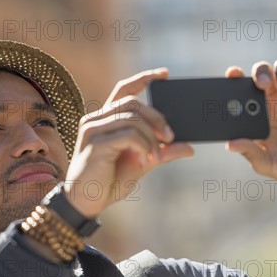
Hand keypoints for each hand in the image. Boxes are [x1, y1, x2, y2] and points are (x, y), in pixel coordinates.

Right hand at [64, 68, 193, 217]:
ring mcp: (93, 130)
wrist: (87, 203)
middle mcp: (96, 119)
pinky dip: (144, 145)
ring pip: (132, 118)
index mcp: (105, 119)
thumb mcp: (141, 163)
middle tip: (170, 137)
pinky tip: (147, 158)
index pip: (123, 88)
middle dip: (156, 117)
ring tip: (156, 156)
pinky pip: (128, 134)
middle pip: (132, 102)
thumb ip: (161, 151)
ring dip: (151, 137)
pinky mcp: (95, 143)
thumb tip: (189, 147)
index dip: (144, 78)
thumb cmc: (109, 181)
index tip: (165, 74)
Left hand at [225, 58, 276, 198]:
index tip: (232, 74)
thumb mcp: (267, 163)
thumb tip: (231, 144)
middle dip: (260, 71)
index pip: (243, 87)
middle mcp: (275, 99)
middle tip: (261, 83)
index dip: (236, 77)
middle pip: (263, 72)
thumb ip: (250, 153)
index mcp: (257, 112)